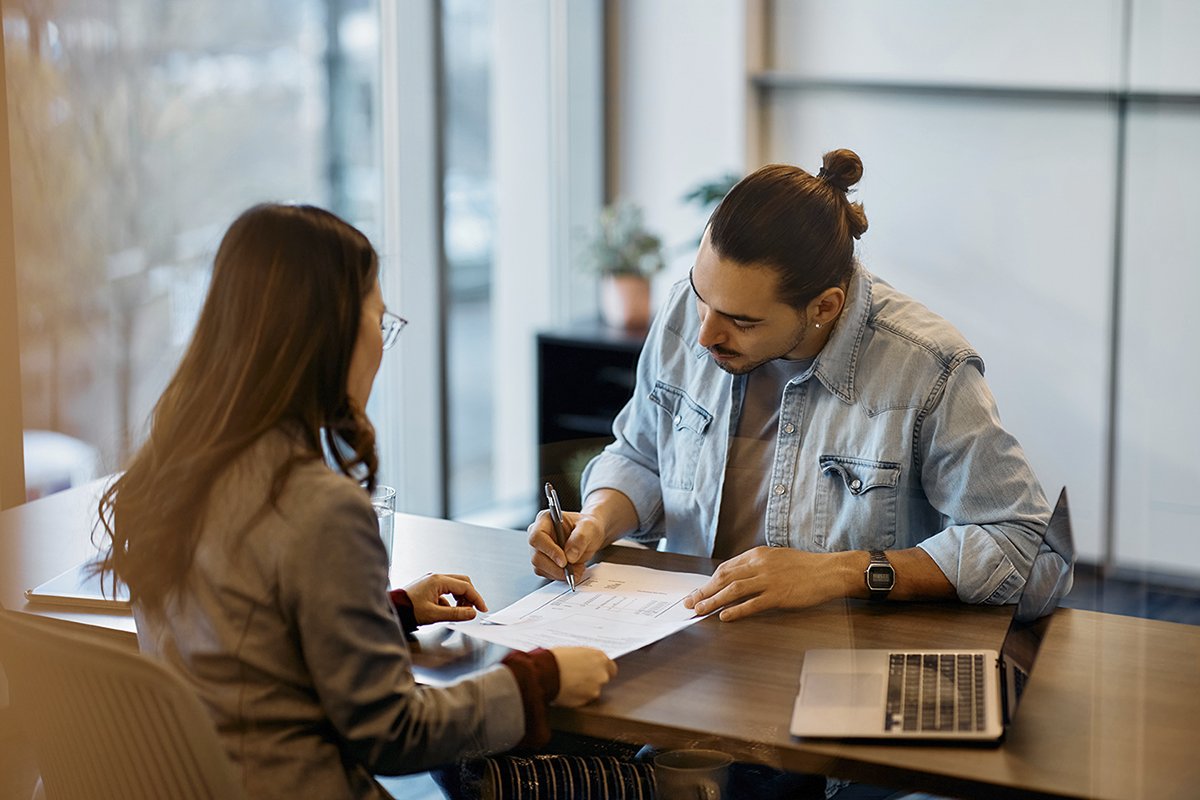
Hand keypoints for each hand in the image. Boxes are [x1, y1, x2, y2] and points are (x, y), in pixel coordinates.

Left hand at [403, 573, 487, 624]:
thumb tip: (471, 613)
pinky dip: (450, 601)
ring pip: (454, 586)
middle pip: (462, 582)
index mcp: (438, 581)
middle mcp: (436, 578)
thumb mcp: (434, 615)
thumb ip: (455, 614)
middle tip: (473, 610)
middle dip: (470, 596)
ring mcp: (432, 581)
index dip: (476, 598)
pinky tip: (445, 611)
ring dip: (460, 599)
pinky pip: (446, 591)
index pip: (465, 587)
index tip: (482, 608)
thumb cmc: (408, 610)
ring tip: (458, 612)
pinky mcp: (429, 587)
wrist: (392, 609)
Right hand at [527, 509, 606, 585]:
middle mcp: (538, 534)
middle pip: (536, 556)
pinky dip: (560, 575)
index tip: (564, 561)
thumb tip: (569, 556)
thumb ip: (580, 538)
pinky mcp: (543, 561)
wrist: (590, 536)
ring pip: (540, 568)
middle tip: (574, 569)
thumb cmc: (588, 527)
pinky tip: (572, 569)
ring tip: (577, 567)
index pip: (537, 537)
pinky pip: (546, 573)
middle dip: (556, 567)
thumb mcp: (589, 527)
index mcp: (545, 519)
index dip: (549, 551)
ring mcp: (539, 549)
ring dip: (560, 573)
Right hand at [548, 646, 616, 706]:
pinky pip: (583, 700)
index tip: (595, 671)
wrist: (545, 672)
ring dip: (585, 689)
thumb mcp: (574, 651)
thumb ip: (586, 658)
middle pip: (603, 680)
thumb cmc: (555, 658)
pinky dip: (577, 697)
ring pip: (593, 691)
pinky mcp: (586, 701)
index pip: (611, 668)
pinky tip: (566, 691)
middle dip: (593, 680)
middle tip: (579, 678)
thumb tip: (587, 663)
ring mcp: (595, 689)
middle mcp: (602, 674)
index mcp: (600, 658)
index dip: (602, 670)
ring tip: (569, 684)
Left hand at [683, 547, 847, 621]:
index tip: (699, 591)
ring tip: (700, 610)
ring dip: (713, 601)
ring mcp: (769, 580)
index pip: (726, 568)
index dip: (710, 581)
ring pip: (733, 590)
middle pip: (724, 578)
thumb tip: (736, 578)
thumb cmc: (805, 566)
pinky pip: (753, 604)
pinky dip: (736, 610)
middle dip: (704, 591)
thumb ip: (756, 566)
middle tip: (690, 602)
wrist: (829, 571)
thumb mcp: (776, 558)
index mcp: (757, 555)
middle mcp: (760, 565)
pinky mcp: (779, 595)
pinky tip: (725, 617)